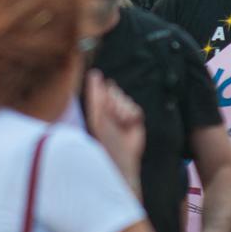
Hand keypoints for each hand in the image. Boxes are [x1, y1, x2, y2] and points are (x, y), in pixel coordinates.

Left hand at [85, 70, 144, 190]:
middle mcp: (108, 110)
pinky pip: (135, 107)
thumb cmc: (104, 140)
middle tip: (111, 116)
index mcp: (95, 109)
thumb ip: (97, 96)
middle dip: (114, 101)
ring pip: (125, 99)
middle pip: (115, 91)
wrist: (121, 158)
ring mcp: (121, 114)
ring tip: (120, 123)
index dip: (100, 88)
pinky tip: (129, 125)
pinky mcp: (134, 119)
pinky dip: (132, 115)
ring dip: (123, 110)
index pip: (99, 89)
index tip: (98, 86)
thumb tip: (95, 73)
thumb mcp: (97, 117)